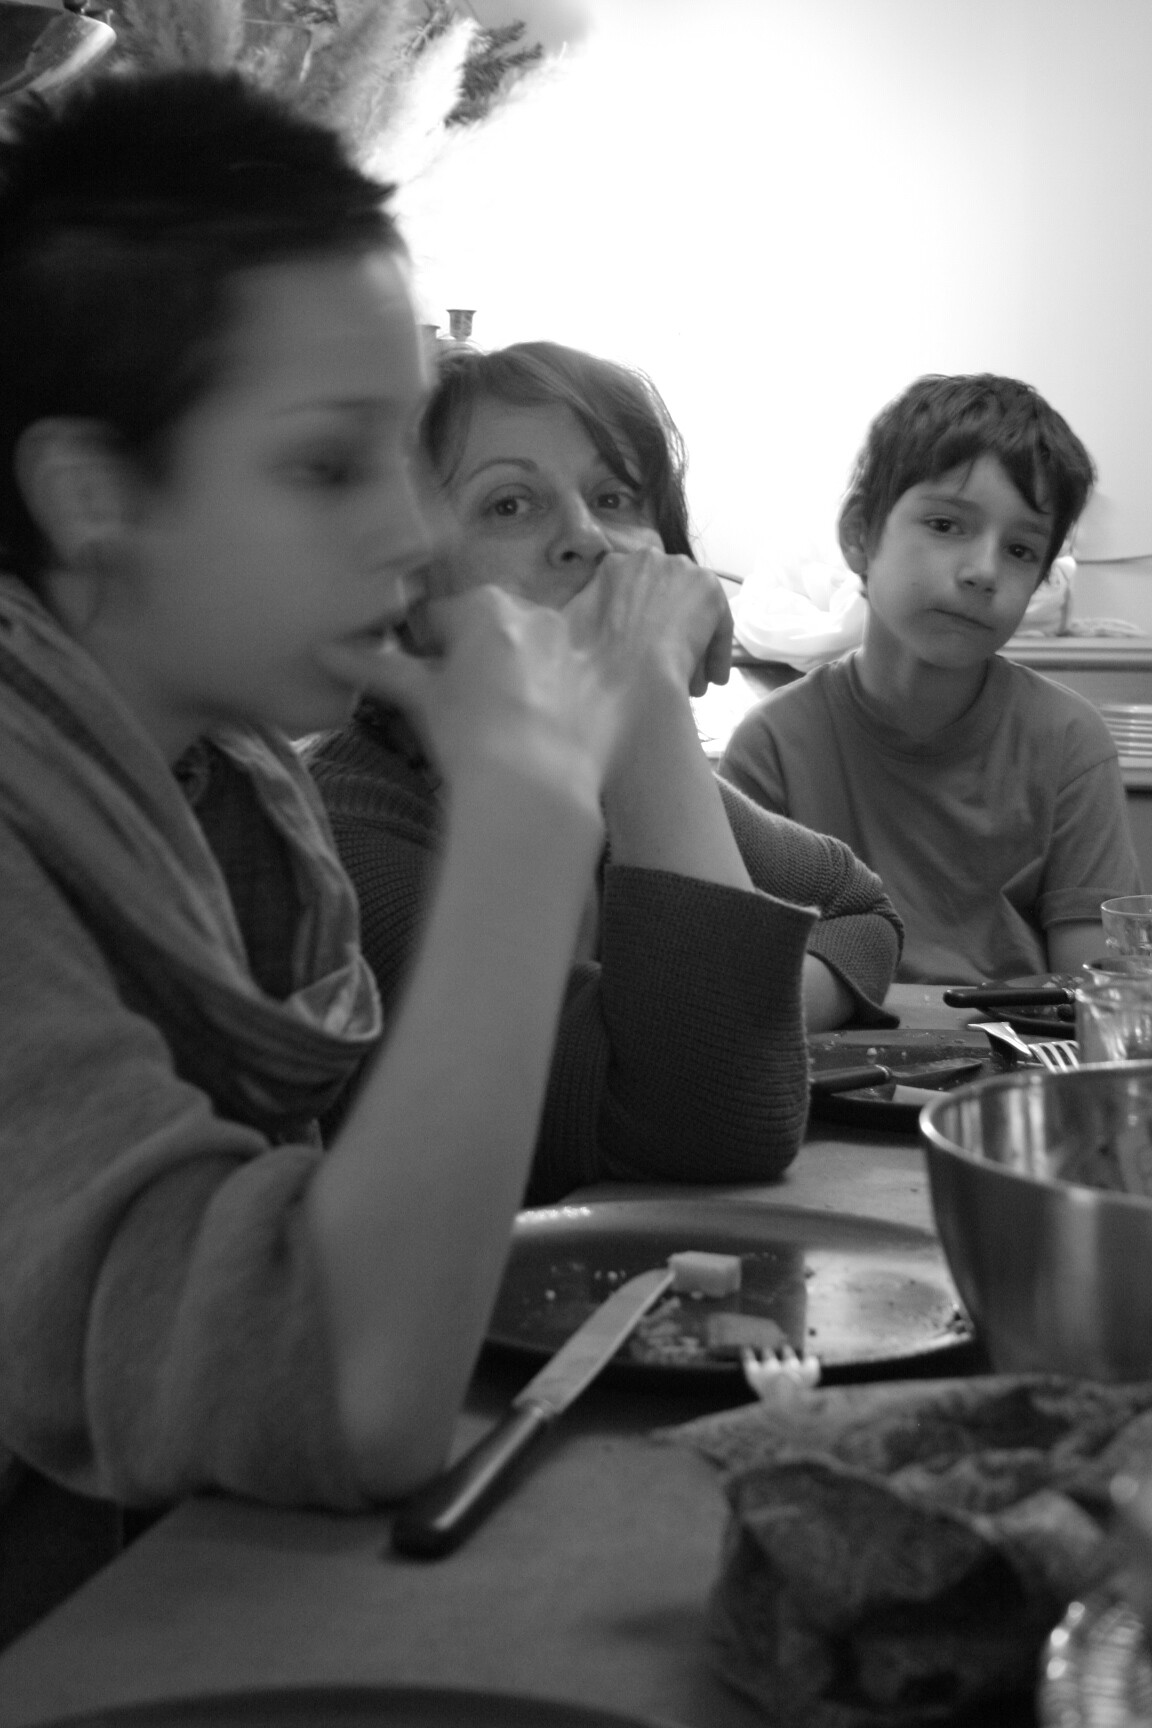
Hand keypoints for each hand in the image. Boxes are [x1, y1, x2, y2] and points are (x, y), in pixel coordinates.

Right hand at [316, 585, 624, 800]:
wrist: (535, 792)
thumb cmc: (469, 736)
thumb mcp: (419, 699)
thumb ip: (374, 668)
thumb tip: (324, 650)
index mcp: (486, 605)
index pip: (439, 618)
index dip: (423, 652)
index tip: (422, 685)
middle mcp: (537, 614)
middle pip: (491, 631)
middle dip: (473, 660)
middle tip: (460, 710)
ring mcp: (576, 649)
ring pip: (533, 655)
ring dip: (517, 678)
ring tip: (501, 729)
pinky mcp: (608, 688)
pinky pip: (576, 685)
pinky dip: (560, 702)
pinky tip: (544, 737)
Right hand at [563, 549, 732, 698]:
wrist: (627, 671)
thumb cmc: (591, 659)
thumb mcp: (566, 634)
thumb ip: (573, 623)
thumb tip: (552, 630)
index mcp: (611, 567)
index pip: (634, 593)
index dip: (641, 626)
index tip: (644, 652)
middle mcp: (647, 557)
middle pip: (667, 601)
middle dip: (669, 634)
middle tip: (669, 669)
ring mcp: (681, 570)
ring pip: (692, 613)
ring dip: (694, 646)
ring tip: (691, 682)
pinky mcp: (709, 589)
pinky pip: (717, 623)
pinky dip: (716, 651)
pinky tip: (712, 678)